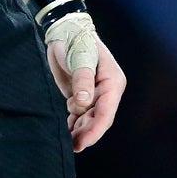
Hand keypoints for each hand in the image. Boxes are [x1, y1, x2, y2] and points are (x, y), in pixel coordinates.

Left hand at [47, 25, 126, 152]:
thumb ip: (82, 80)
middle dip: (87, 133)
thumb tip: (84, 103)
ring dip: (79, 131)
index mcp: (112, 82)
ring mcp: (95, 93)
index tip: (84, 142)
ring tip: (67, 141)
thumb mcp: (80, 58)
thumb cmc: (75, 40)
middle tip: (73, 147)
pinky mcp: (82, 94)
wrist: (64, 30)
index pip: (106, 112)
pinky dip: (74, 123)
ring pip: (89, 119)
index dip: (95, 130)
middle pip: (99, 119)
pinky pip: (81, 114)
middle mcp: (107, 91)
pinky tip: (66, 131)